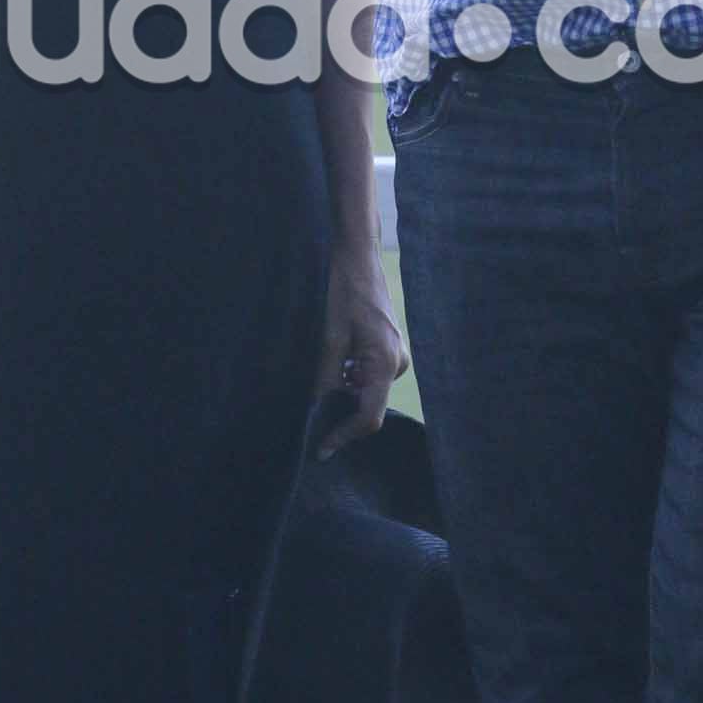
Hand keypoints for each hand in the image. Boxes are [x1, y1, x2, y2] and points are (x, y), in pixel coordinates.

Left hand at [315, 251, 408, 455]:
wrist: (355, 253)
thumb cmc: (342, 289)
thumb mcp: (327, 336)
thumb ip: (323, 378)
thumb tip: (312, 412)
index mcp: (386, 362)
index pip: (369, 417)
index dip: (343, 436)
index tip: (319, 449)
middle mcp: (396, 363)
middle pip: (367, 406)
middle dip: (339, 413)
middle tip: (306, 417)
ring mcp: (394, 355)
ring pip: (365, 391)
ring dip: (340, 393)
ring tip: (313, 383)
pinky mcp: (386, 347)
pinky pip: (366, 374)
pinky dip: (346, 378)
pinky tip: (327, 365)